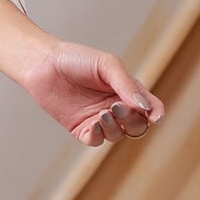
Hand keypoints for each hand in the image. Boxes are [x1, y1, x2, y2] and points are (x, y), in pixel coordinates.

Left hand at [21, 41, 164, 148]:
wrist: (43, 64)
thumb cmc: (76, 59)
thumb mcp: (107, 65)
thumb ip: (126, 84)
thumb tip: (144, 107)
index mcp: (126, 90)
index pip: (149, 107)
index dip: (156, 112)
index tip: (156, 116)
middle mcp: (115, 107)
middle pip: (137, 125)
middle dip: (133, 120)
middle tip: (117, 107)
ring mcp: (98, 119)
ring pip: (118, 135)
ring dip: (115, 127)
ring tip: (103, 112)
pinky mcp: (80, 128)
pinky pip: (96, 140)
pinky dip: (99, 135)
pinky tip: (94, 123)